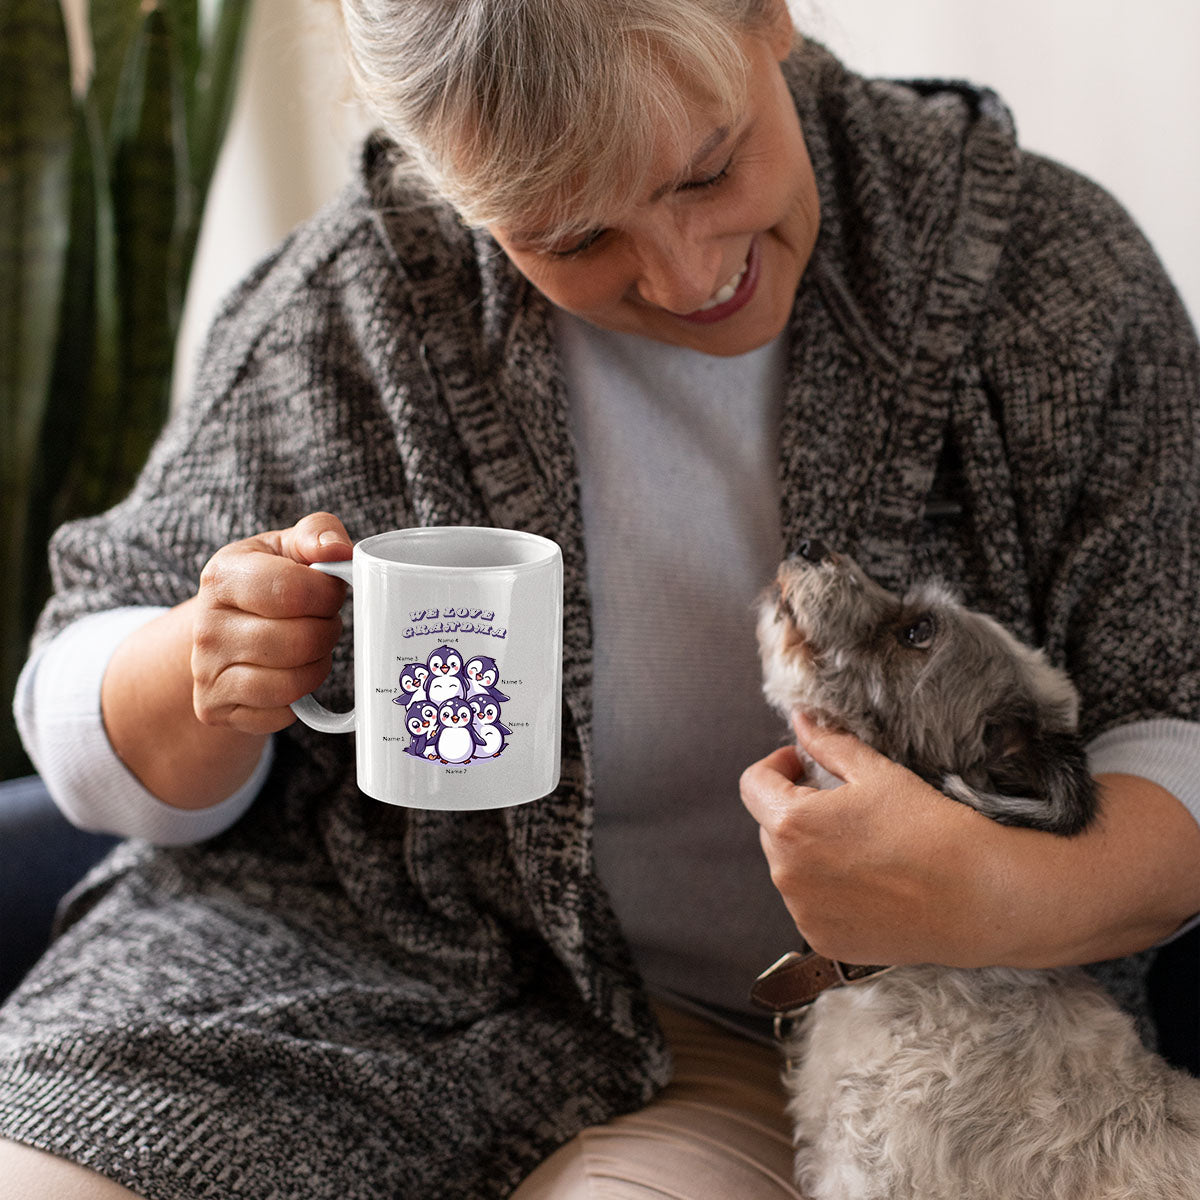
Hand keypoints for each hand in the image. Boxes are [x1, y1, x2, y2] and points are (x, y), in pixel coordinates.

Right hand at [191, 512, 351, 733]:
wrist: (221, 629)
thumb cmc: (268, 583)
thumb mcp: (288, 547)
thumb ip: (318, 533)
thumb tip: (339, 550)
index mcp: (223, 576)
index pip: (292, 590)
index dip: (328, 595)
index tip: (331, 592)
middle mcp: (206, 626)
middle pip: (300, 640)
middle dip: (327, 631)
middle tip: (322, 621)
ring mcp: (205, 672)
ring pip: (292, 683)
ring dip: (317, 666)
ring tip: (309, 647)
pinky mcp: (214, 709)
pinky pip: (281, 714)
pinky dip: (299, 698)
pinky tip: (290, 674)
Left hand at [740, 713, 1017, 967]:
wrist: (977, 898)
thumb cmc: (929, 829)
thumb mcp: (876, 773)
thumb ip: (828, 744)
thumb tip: (800, 721)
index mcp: (791, 823)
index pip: (753, 785)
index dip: (776, 766)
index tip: (803, 764)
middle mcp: (786, 872)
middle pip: (771, 826)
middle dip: (797, 808)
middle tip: (844, 805)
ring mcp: (802, 912)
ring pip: (789, 866)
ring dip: (810, 850)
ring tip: (862, 846)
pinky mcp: (822, 940)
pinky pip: (808, 903)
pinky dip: (826, 889)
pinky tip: (869, 882)